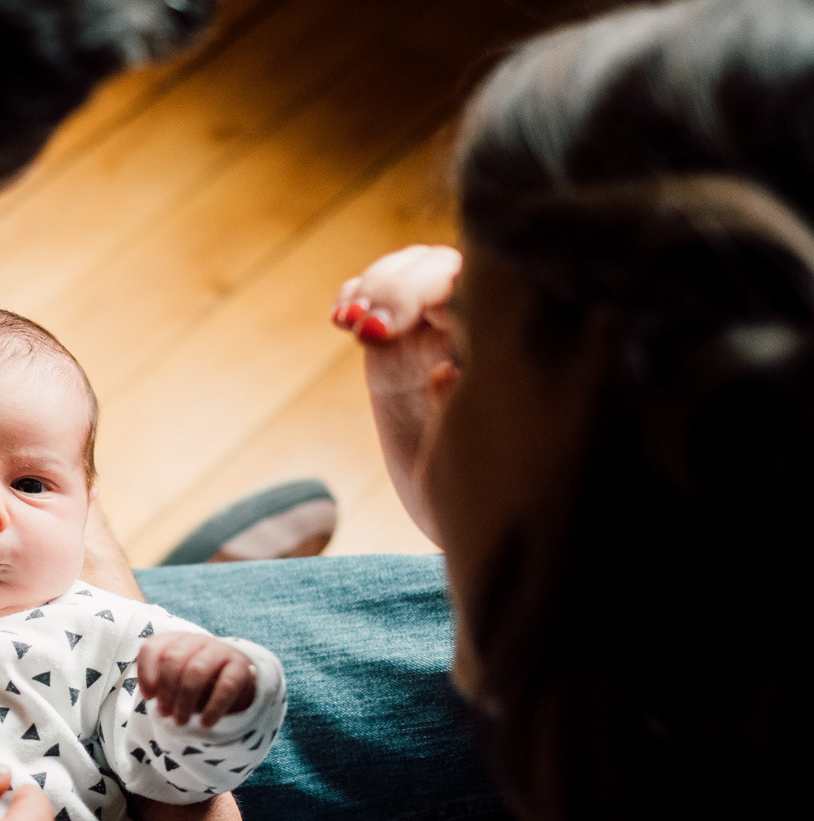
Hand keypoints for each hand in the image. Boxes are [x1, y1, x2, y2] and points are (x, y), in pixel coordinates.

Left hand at [136, 633, 256, 726]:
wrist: (235, 683)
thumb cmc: (197, 683)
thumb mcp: (175, 682)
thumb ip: (160, 683)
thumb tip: (151, 694)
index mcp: (176, 640)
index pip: (152, 647)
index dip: (146, 673)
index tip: (149, 697)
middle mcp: (197, 640)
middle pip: (173, 659)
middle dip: (166, 690)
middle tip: (165, 714)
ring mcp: (220, 650)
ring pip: (197, 670)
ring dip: (185, 701)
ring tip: (181, 721)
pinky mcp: (240, 667)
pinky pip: (226, 685)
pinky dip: (213, 707)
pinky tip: (206, 722)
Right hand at [331, 244, 462, 543]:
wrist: (469, 515)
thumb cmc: (485, 498)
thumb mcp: (471, 470)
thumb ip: (461, 419)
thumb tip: (445, 370)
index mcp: (514, 349)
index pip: (479, 291)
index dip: (433, 293)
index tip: (393, 328)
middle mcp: (480, 328)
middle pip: (441, 270)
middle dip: (397, 289)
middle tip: (364, 330)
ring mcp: (437, 331)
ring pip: (410, 273)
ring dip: (374, 288)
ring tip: (348, 323)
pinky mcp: (401, 344)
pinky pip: (379, 298)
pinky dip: (356, 296)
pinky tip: (340, 319)